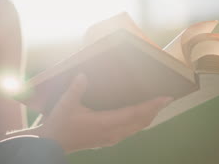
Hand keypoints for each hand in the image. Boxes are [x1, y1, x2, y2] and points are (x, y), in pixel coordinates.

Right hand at [37, 73, 173, 153]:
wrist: (52, 143)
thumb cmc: (60, 123)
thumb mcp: (66, 104)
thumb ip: (76, 88)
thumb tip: (83, 74)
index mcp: (105, 123)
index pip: (134, 113)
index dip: (151, 106)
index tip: (166, 98)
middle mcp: (112, 132)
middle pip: (140, 122)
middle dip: (154, 111)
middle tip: (166, 99)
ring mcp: (110, 138)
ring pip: (136, 128)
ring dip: (147, 117)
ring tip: (156, 106)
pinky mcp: (107, 140)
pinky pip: (129, 131)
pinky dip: (138, 122)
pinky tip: (138, 117)